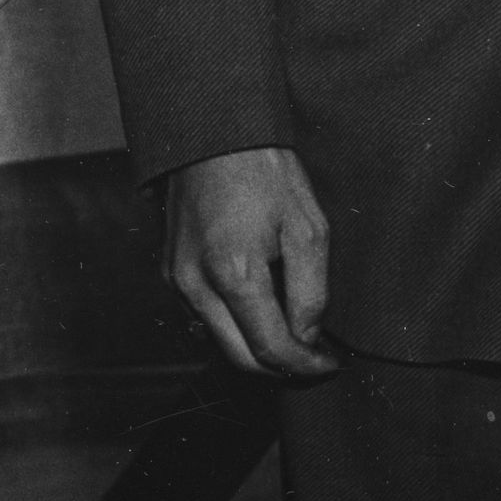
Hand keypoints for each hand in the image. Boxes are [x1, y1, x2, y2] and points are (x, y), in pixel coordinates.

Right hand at [165, 144, 336, 379]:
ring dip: (255, 347)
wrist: (213, 133)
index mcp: (234, 273)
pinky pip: (204, 317)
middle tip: (313, 359)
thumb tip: (306, 337)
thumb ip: (311, 293)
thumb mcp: (307, 227)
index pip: (270, 349)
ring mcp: (177, 279)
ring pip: (220, 341)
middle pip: (241, 358)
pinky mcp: (170, 271)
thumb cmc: (264, 172)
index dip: (305, 366)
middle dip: (280, 367)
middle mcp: (196, 284)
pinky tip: (260, 309)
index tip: (329, 364)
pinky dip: (233, 326)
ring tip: (291, 332)